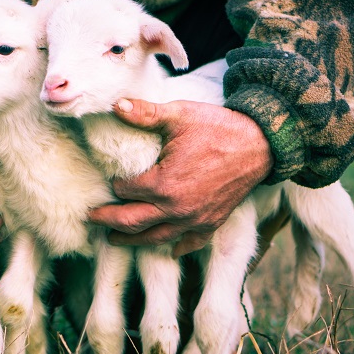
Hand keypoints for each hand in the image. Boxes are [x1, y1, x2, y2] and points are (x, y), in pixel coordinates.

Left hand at [89, 98, 272, 255]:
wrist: (261, 144)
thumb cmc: (218, 128)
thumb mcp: (178, 115)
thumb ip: (144, 114)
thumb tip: (114, 104)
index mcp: (163, 184)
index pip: (126, 190)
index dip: (114, 185)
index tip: (107, 181)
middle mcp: (177, 209)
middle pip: (132, 222)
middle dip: (109, 221)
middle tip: (92, 219)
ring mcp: (195, 219)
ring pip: (156, 238)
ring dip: (133, 240)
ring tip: (116, 239)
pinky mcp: (213, 223)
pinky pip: (191, 242)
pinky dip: (177, 247)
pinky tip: (169, 248)